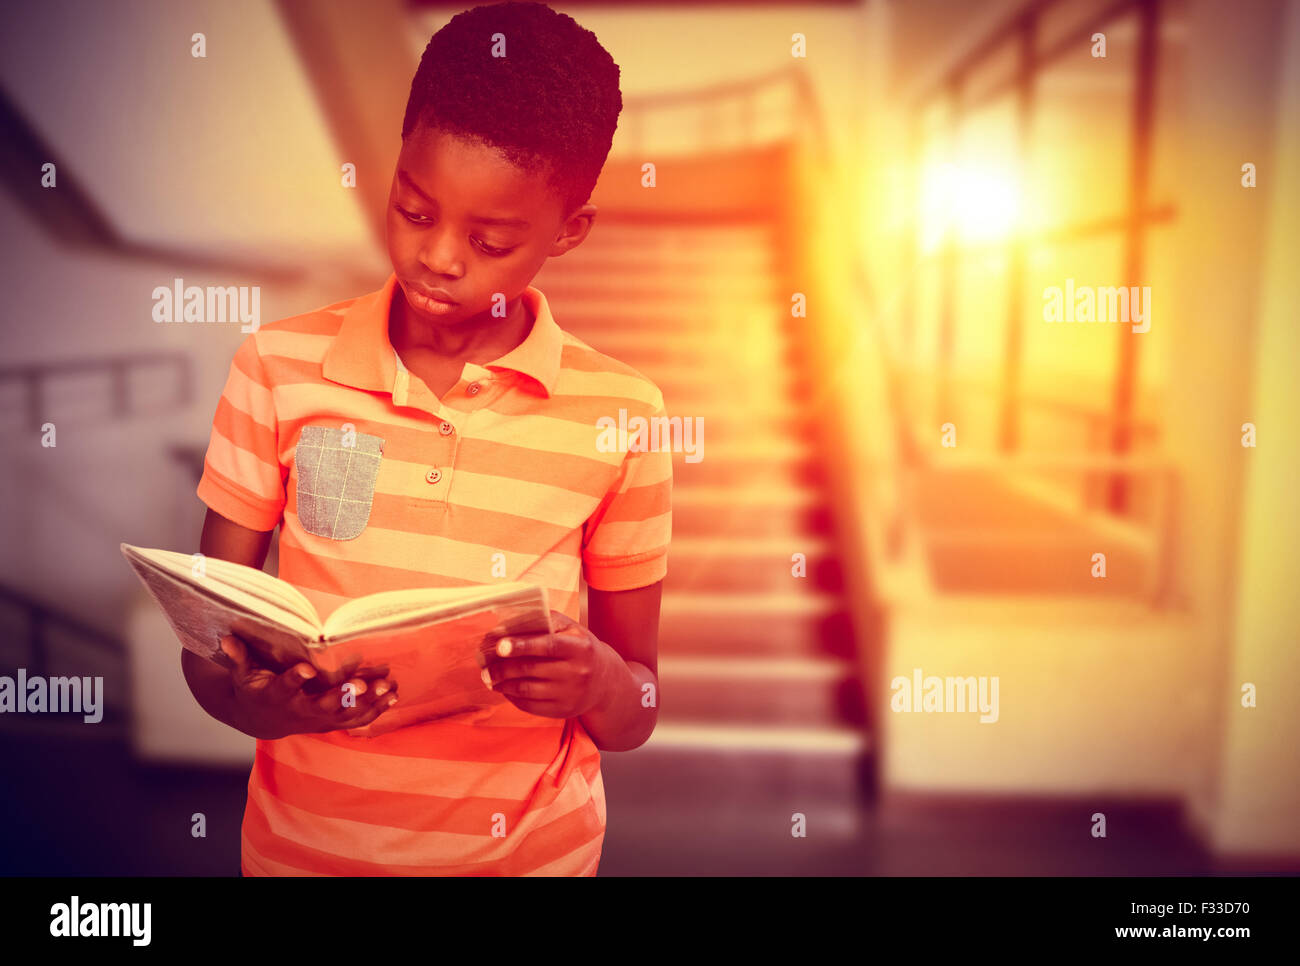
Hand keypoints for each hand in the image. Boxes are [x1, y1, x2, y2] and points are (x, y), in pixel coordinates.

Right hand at [219, 634, 398, 738]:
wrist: (263, 719)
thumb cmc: (255, 688)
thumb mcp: (243, 674)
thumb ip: (239, 656)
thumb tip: (225, 638)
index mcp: (278, 695)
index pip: (286, 686)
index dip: (295, 678)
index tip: (306, 668)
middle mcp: (301, 710)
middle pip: (324, 705)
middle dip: (343, 695)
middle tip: (362, 683)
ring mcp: (319, 719)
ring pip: (347, 714)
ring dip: (369, 702)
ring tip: (389, 687)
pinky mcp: (333, 722)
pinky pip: (357, 719)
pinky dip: (376, 709)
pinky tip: (395, 696)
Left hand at [478, 611, 616, 718]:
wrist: (605, 682)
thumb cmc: (580, 648)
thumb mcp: (571, 629)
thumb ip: (545, 622)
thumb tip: (509, 624)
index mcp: (580, 648)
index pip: (548, 646)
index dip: (522, 645)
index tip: (500, 645)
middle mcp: (577, 672)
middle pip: (531, 669)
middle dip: (502, 666)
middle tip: (484, 662)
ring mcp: (570, 695)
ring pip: (526, 689)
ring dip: (502, 682)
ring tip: (489, 676)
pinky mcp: (562, 711)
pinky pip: (529, 705)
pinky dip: (511, 696)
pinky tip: (504, 687)